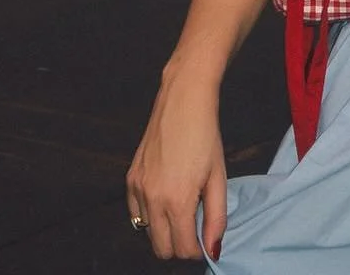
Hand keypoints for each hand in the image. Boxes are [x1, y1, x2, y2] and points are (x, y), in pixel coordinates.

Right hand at [126, 67, 226, 261]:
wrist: (183, 100)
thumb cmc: (205, 135)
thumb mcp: (218, 177)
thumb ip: (216, 218)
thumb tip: (213, 249)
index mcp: (178, 200)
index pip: (183, 250)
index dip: (197, 249)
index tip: (205, 237)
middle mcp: (153, 198)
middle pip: (162, 249)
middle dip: (179, 244)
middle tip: (194, 223)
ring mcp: (138, 188)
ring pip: (147, 232)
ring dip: (164, 228)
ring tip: (181, 204)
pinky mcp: (130, 178)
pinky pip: (135, 212)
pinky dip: (149, 213)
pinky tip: (164, 196)